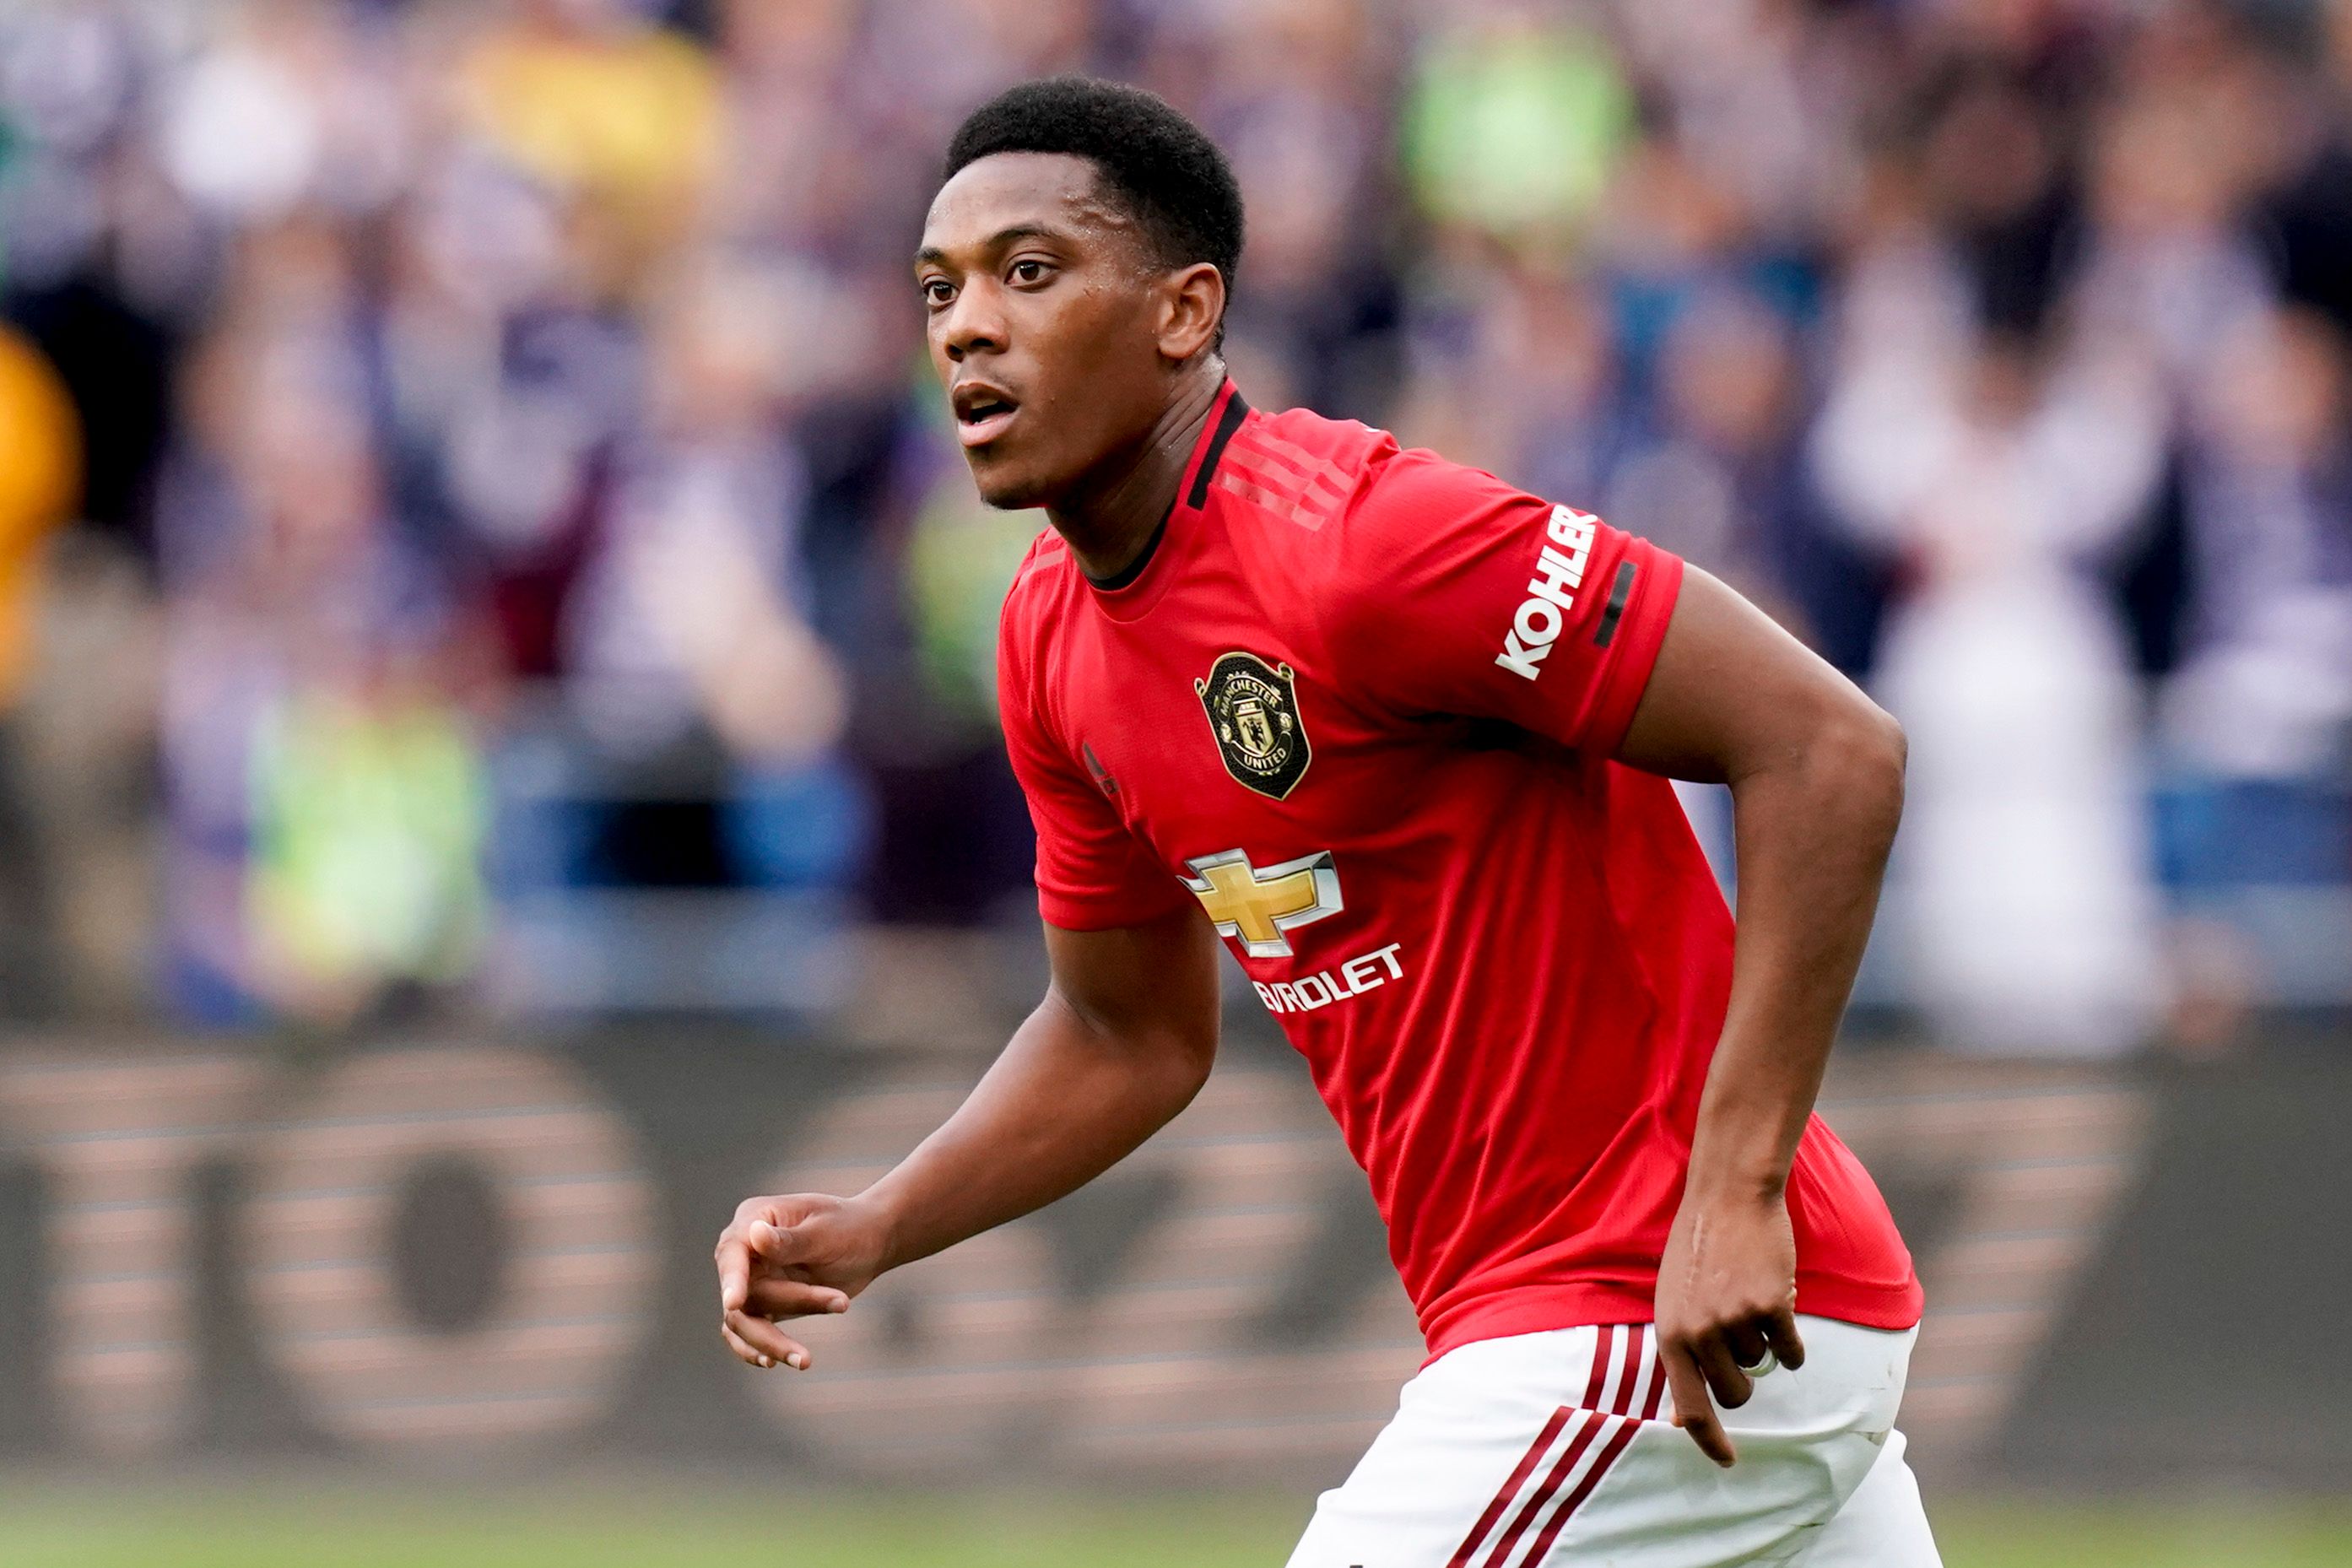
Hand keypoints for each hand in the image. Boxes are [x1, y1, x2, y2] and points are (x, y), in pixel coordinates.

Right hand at [713, 1191, 891, 1371]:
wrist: (871, 1242)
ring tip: (806, 1360)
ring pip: (743, 1320)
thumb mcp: (826, 1232)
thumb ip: (790, 1240)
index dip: (732, 1279)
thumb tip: (755, 1234)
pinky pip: (748, 1333)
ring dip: (772, 1341)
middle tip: (840, 1305)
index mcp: (754, 1219)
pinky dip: (757, 1349)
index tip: (734, 1303)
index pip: (732, 1252)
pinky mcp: (763, 1305)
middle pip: (742, 1293)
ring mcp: (751, 1279)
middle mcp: (745, 1251)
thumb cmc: (850, 1227)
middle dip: (786, 1306)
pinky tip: (773, 1363)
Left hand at [1653, 1186, 1805, 1466]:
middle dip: (1744, 1377)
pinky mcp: (1772, 1307)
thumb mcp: (1672, 1303)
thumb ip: (1681, 1353)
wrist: (1728, 1198)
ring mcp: (1735, 1321)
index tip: (1729, 1462)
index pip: (1689, 1408)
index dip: (1710, 1441)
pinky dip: (1791, 1339)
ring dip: (1762, 1342)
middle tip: (1741, 1337)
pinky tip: (1779, 1303)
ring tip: (1747, 1300)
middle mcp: (1699, 1334)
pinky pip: (1791, 1351)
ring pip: (1762, 1366)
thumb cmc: (1697, 1251)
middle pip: (1735, 1393)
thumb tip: (1682, 1416)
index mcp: (1670, 1335)